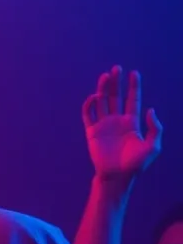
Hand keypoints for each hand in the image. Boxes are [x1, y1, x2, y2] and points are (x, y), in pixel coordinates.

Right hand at [82, 66, 162, 183]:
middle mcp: (117, 121)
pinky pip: (88, 114)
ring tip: (105, 75)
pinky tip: (95, 97)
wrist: (117, 176)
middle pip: (116, 97)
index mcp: (132, 123)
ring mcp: (104, 125)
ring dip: (103, 88)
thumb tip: (150, 110)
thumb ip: (155, 128)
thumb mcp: (153, 146)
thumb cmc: (136, 163)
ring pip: (102, 102)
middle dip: (117, 82)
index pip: (132, 100)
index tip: (134, 73)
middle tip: (116, 68)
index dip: (134, 86)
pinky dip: (90, 104)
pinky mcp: (91, 131)